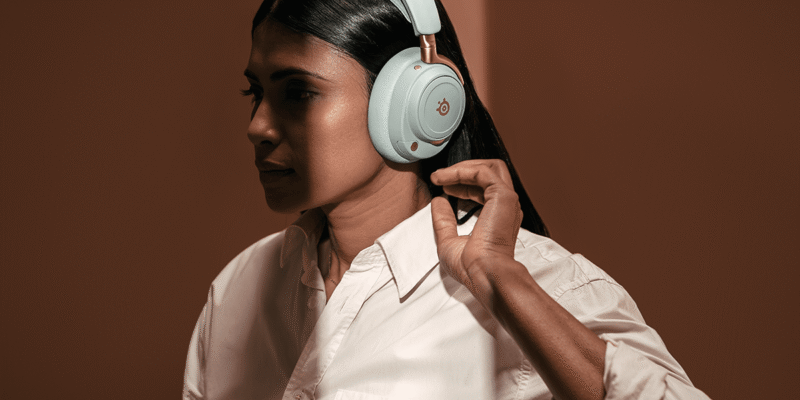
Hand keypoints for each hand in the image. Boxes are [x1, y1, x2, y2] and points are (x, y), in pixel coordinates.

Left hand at [430, 159, 522, 294]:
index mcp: (498, 216)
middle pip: (490, 172)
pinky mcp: (503, 196)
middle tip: (438, 177)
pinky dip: (462, 171)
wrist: (482, 273)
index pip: (484, 187)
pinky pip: (482, 172)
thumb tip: (438, 200)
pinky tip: (445, 179)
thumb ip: (444, 220)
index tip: (440, 186)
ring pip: (490, 167)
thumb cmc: (470, 266)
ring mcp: (507, 200)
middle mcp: (506, 206)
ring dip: (462, 167)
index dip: (461, 183)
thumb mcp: (448, 240)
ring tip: (440, 175)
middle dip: (463, 170)